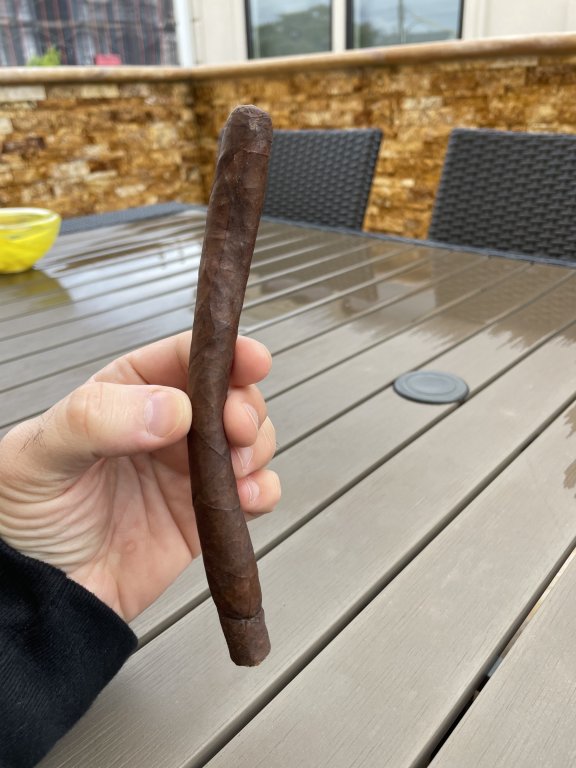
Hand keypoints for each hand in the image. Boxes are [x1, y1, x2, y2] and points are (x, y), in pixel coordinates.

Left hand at [0, 333, 278, 621]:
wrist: (38, 597)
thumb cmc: (23, 516)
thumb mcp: (42, 454)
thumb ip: (97, 420)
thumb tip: (173, 409)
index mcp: (124, 396)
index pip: (182, 359)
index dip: (223, 354)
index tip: (251, 359)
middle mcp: (163, 428)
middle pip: (227, 395)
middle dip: (245, 405)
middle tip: (238, 427)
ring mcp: (187, 471)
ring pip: (248, 440)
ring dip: (258, 446)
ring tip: (240, 466)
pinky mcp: (205, 515)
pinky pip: (252, 494)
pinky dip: (263, 491)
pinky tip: (248, 498)